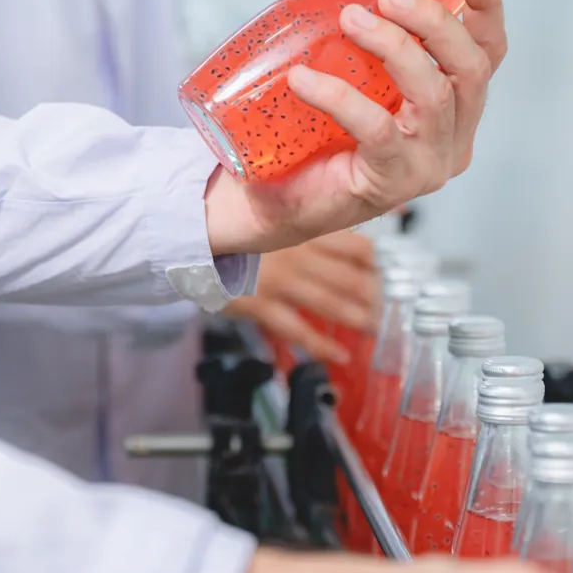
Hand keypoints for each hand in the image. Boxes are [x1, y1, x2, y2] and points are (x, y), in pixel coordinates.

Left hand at [205, 0, 506, 254]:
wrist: (269, 196)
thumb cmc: (313, 130)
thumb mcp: (350, 61)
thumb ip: (378, 12)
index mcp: (456, 105)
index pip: (489, 50)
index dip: (486, 4)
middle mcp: (454, 137)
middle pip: (472, 68)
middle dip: (434, 20)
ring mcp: (428, 165)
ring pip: (435, 94)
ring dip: (393, 46)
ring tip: (349, 20)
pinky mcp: (391, 184)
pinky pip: (378, 129)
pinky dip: (340, 96)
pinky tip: (304, 79)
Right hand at [222, 231, 377, 362]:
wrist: (190, 240)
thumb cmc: (229, 231)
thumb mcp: (271, 217)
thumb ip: (301, 221)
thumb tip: (331, 224)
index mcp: (302, 229)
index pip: (356, 246)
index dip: (373, 263)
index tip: (379, 272)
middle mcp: (297, 254)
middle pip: (351, 278)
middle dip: (372, 296)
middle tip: (382, 307)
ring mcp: (280, 281)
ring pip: (331, 304)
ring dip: (357, 319)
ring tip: (371, 328)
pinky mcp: (261, 304)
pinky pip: (299, 330)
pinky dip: (322, 346)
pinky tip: (339, 354)